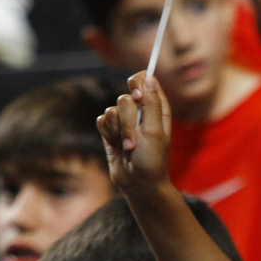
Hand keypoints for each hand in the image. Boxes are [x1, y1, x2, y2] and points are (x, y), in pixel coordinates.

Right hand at [96, 73, 172, 200]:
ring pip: (111, 110)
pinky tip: (117, 146)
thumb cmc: (151, 159)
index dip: (137, 85)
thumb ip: (151, 104)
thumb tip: (150, 78)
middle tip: (135, 141)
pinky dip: (108, 135)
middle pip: (125, 98)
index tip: (137, 97)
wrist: (137, 182)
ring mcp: (125, 120)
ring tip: (128, 148)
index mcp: (158, 108)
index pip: (144, 80)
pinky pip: (101, 121)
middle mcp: (141, 111)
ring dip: (118, 132)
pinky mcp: (111, 129)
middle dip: (127, 121)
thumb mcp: (155, 131)